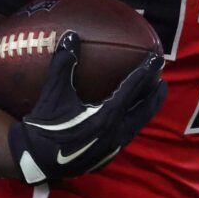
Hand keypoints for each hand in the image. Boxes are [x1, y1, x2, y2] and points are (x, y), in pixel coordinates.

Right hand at [7, 32, 165, 183]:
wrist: (35, 162)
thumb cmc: (44, 126)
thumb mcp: (54, 93)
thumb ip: (64, 64)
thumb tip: (71, 35)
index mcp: (106, 116)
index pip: (133, 89)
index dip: (146, 72)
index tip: (157, 60)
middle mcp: (115, 133)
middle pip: (143, 112)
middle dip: (154, 96)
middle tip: (162, 81)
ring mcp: (112, 148)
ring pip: (136, 126)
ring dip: (144, 111)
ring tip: (149, 100)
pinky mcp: (106, 158)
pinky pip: (125, 137)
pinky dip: (131, 124)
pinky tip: (127, 120)